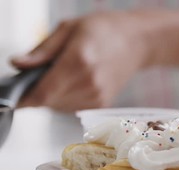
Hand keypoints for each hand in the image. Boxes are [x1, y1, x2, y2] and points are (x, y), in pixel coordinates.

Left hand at [10, 11, 151, 111]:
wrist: (138, 41)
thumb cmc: (105, 29)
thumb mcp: (69, 29)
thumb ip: (42, 50)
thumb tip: (18, 64)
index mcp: (79, 62)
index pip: (43, 92)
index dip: (24, 98)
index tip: (15, 96)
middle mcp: (89, 84)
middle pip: (48, 102)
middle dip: (38, 91)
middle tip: (42, 73)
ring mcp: (98, 96)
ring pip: (59, 107)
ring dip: (52, 95)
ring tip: (64, 73)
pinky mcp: (102, 104)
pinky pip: (72, 107)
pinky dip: (66, 98)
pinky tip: (75, 81)